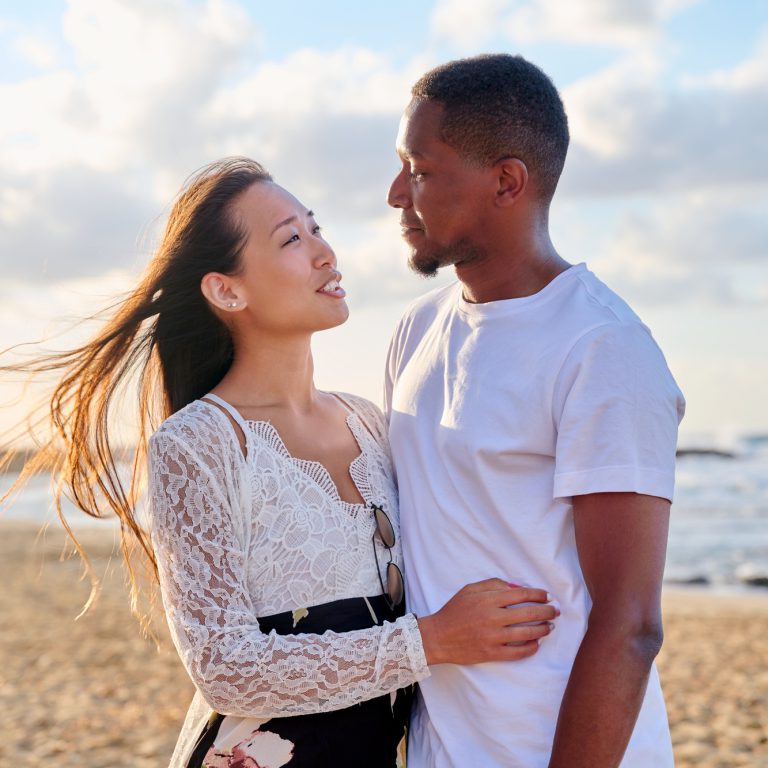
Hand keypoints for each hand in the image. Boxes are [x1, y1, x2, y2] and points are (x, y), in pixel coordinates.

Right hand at [417, 578, 557, 665]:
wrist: (438, 636)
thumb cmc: (454, 610)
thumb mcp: (470, 590)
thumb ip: (493, 584)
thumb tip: (517, 588)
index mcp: (488, 599)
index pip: (521, 594)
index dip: (538, 594)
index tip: (547, 596)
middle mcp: (493, 617)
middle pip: (528, 613)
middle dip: (546, 611)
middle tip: (555, 611)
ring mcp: (493, 637)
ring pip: (527, 633)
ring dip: (543, 629)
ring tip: (550, 627)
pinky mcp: (492, 653)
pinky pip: (518, 652)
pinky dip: (531, 648)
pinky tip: (537, 644)